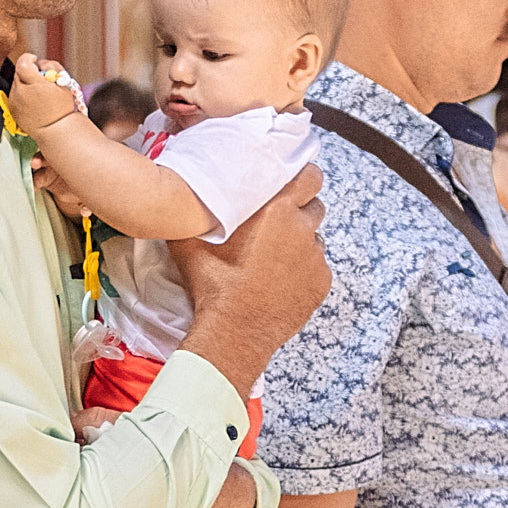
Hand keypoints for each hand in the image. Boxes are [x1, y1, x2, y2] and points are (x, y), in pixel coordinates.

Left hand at [5, 52, 83, 139]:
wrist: (55, 131)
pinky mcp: (12, 109)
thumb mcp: (64, 84)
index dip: (28, 58)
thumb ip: (52, 68)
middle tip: (39, 78)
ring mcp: (15, 102)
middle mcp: (22, 93)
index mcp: (36, 85)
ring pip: (16, 84)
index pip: (23, 63)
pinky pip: (15, 95)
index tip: (34, 59)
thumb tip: (39, 62)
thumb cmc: (62, 107)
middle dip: (28, 72)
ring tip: (38, 94)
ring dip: (25, 84)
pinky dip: (22, 95)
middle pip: (19, 72)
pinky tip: (33, 102)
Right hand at [177, 177, 328, 392]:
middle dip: (299, 211)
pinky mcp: (321, 284)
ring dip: (300, 243)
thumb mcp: (190, 241)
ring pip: (314, 239)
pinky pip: (316, 267)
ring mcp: (315, 258)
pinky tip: (281, 281)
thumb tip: (186, 199)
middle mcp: (302, 229)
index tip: (292, 185)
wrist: (234, 331)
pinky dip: (303, 270)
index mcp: (276, 209)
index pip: (309, 176)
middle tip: (276, 225)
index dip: (302, 178)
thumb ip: (196, 212)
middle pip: (314, 206)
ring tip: (275, 258)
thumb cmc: (212, 284)